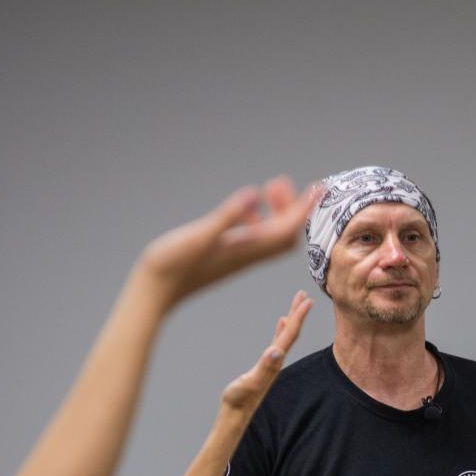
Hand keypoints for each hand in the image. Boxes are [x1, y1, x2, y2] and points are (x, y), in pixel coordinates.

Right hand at [139, 177, 321, 307]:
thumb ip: (227, 216)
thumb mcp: (200, 235)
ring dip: (278, 212)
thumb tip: (254, 195)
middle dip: (294, 208)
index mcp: (245, 249)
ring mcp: (237, 257)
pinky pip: (254, 239)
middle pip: (286, 234)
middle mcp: (246, 255)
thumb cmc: (172, 264)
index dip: (305, 209)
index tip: (321, 189)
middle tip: (287, 184)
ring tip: (273, 188)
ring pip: (271, 235)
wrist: (154, 291)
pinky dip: (259, 220)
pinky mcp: (226, 257)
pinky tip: (247, 210)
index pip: (287, 229)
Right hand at [219, 291, 312, 414]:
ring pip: (286, 334)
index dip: (298, 317)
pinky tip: (281, 322)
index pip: (290, 334)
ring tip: (297, 303)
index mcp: (275, 360)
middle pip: (291, 331)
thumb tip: (276, 351)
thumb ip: (264, 368)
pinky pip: (277, 340)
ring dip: (292, 318)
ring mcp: (272, 361)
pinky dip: (281, 329)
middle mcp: (277, 359)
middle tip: (304, 294)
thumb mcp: (250, 382)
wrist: (236, 413)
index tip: (308, 300)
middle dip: (298, 312)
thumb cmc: (239, 399)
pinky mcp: (265, 363)